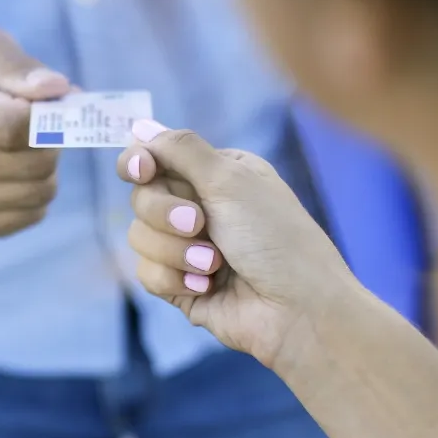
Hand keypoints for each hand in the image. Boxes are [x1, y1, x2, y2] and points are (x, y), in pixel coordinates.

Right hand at [0, 29, 70, 240]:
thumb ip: (18, 66)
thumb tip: (57, 91)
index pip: (12, 126)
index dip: (49, 118)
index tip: (54, 105)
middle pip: (31, 164)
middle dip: (50, 142)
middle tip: (36, 124)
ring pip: (35, 196)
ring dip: (43, 170)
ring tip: (19, 147)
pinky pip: (26, 219)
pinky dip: (31, 196)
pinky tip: (9, 173)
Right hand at [117, 121, 356, 368]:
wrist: (298, 310)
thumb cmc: (276, 238)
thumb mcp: (232, 180)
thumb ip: (181, 149)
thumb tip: (140, 126)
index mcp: (216, 174)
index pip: (156, 158)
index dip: (139, 163)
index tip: (141, 170)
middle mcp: (200, 207)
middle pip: (141, 198)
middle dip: (165, 214)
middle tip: (200, 224)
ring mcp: (187, 249)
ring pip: (139, 237)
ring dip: (175, 251)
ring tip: (214, 264)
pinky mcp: (179, 285)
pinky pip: (146, 273)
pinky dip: (174, 279)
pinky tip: (207, 286)